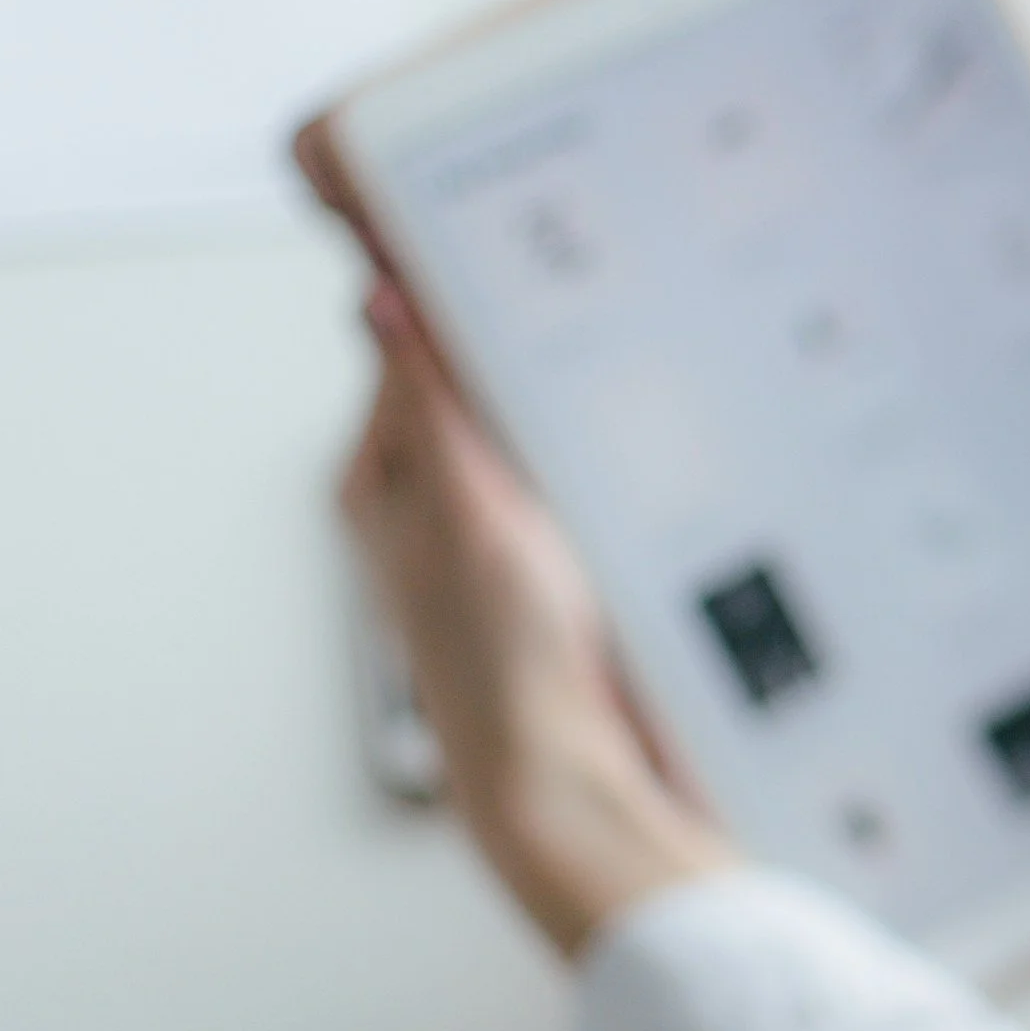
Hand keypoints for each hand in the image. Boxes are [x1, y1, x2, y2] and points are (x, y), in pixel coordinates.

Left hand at [340, 282, 731, 957]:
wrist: (570, 779)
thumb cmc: (503, 664)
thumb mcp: (467, 507)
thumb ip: (428, 402)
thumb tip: (383, 296)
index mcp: (382, 485)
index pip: (412, 351)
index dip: (461, 300)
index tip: (517, 251)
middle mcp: (430, 511)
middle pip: (480, 395)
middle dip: (533, 360)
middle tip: (596, 318)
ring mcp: (496, 547)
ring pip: (538, 443)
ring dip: (582, 420)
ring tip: (626, 398)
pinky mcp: (557, 580)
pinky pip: (582, 493)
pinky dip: (610, 474)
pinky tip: (647, 471)